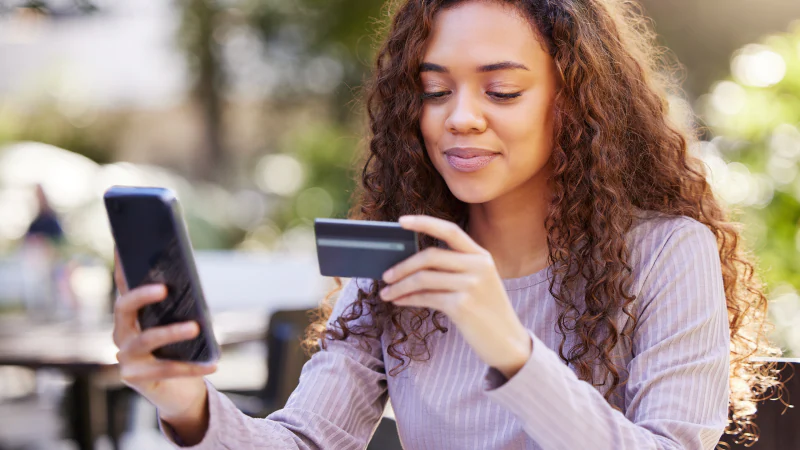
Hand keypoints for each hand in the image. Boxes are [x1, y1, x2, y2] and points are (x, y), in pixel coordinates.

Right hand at [112, 250, 214, 440]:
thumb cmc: (180, 351)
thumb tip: (188, 279)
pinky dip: (194, 367)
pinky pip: (169, 370)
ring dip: (171, 332)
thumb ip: (178, 306)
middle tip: (165, 288)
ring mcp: (126, 358)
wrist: (177, 393)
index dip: (122, 267)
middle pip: (124, 308)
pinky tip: (214, 364)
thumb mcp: (179, 325)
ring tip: (195, 328)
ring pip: (146, 340)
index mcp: (129, 317)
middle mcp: (121, 335)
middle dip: (142, 296)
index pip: (123, 286)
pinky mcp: (138, 379)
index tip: (125, 247)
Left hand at [380, 215, 532, 377]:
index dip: (424, 223)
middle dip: (403, 266)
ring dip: (399, 286)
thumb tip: (410, 264)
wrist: (508, 342)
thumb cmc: (486, 311)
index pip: (450, 231)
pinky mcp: (462, 305)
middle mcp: (478, 266)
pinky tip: (398, 301)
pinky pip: (425, 297)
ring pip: (423, 278)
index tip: (400, 221)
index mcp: (482, 255)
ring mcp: (471, 285)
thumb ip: (454, 269)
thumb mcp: (478, 282)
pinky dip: (407, 299)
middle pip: (430, 255)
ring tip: (386, 293)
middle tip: (385, 275)